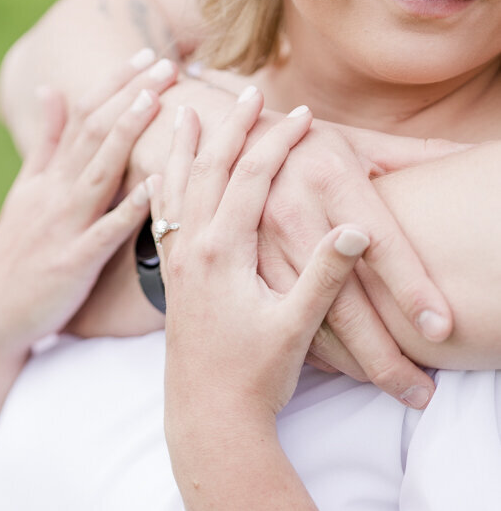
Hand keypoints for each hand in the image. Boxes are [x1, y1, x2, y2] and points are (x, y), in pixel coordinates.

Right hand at [0, 52, 177, 361]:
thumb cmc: (16, 256)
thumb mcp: (25, 194)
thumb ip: (45, 145)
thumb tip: (51, 90)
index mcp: (47, 177)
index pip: (82, 117)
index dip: (113, 84)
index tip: (144, 55)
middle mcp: (54, 194)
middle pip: (93, 133)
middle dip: (130, 95)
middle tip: (165, 64)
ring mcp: (63, 227)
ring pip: (98, 171)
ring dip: (127, 133)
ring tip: (157, 101)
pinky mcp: (73, 263)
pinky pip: (105, 232)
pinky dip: (130, 207)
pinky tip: (156, 184)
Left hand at [152, 90, 369, 435]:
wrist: (208, 420)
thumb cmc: (254, 378)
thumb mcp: (295, 328)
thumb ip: (323, 277)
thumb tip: (356, 231)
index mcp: (221, 254)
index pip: (249, 180)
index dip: (276, 143)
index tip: (300, 113)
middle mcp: (191, 251)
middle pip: (207, 171)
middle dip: (228, 128)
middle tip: (243, 90)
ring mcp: (177, 267)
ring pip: (174, 191)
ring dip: (181, 149)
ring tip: (181, 113)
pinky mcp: (172, 284)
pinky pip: (160, 222)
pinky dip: (159, 191)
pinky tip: (154, 181)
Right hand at [257, 116, 465, 406]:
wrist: (220, 145)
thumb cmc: (304, 148)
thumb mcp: (356, 142)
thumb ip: (414, 157)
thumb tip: (475, 157)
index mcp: (329, 178)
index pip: (380, 245)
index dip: (411, 289)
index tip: (441, 329)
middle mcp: (292, 214)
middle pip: (346, 302)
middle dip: (385, 355)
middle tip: (420, 392)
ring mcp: (259, 250)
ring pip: (312, 322)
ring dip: (355, 364)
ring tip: (395, 388)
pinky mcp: (238, 274)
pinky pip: (282, 321)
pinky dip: (319, 353)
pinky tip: (348, 371)